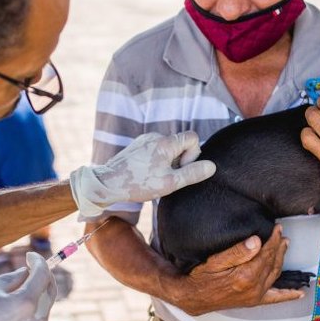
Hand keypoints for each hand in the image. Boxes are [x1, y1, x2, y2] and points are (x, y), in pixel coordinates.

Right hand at [0, 252, 56, 320]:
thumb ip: (11, 278)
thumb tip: (27, 273)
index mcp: (27, 302)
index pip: (43, 274)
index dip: (38, 261)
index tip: (30, 256)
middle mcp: (38, 318)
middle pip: (50, 289)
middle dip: (43, 275)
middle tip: (32, 268)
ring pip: (44, 306)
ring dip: (36, 294)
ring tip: (15, 293)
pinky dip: (32, 311)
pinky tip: (12, 313)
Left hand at [70, 131, 216, 216]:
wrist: (107, 183)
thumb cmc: (139, 184)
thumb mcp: (170, 183)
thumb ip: (192, 174)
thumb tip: (212, 166)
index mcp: (165, 142)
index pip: (192, 138)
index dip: (192, 155)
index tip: (180, 170)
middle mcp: (155, 136)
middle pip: (180, 143)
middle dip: (179, 160)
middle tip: (167, 177)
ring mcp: (145, 139)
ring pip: (168, 148)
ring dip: (168, 162)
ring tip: (155, 178)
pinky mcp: (137, 145)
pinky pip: (156, 149)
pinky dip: (157, 161)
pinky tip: (147, 175)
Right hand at [163, 225, 303, 315]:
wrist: (193, 297)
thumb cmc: (201, 278)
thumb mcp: (215, 261)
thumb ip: (237, 251)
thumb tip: (256, 241)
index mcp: (246, 276)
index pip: (266, 253)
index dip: (273, 239)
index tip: (277, 228)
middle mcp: (254, 287)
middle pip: (273, 262)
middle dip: (279, 246)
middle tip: (281, 233)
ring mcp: (256, 296)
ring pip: (275, 274)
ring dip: (282, 260)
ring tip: (285, 246)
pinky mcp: (254, 301)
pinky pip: (276, 298)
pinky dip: (288, 296)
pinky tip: (299, 294)